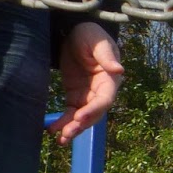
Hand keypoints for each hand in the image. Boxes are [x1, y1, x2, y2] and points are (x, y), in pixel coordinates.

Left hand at [48, 22, 123, 145]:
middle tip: (67, 134)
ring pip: (82, 117)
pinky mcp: (75, 96)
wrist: (74, 32)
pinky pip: (71, 113)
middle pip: (94, 113)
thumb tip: (119, 71)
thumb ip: (106, 56)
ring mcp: (88, 95)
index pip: (105, 99)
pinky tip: (52, 131)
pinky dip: (63, 122)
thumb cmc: (89, 35)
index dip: (93, 110)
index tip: (79, 118)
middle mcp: (101, 91)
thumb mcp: (97, 41)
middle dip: (81, 125)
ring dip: (72, 129)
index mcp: (110, 79)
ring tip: (60, 139)